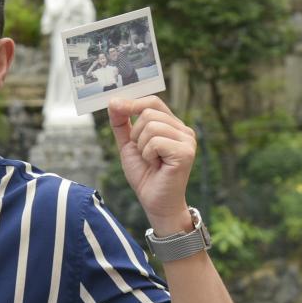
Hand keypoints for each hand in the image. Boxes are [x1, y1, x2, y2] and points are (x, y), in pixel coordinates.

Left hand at [106, 96, 195, 231]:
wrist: (154, 202)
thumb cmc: (145, 175)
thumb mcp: (128, 145)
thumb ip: (121, 123)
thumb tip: (114, 100)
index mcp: (172, 125)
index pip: (153, 102)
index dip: (133, 103)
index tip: (114, 106)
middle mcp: (183, 130)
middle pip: (148, 112)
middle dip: (135, 134)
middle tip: (144, 153)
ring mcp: (187, 140)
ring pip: (151, 125)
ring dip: (142, 146)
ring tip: (151, 160)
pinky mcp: (185, 152)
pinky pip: (155, 141)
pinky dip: (148, 154)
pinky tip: (156, 165)